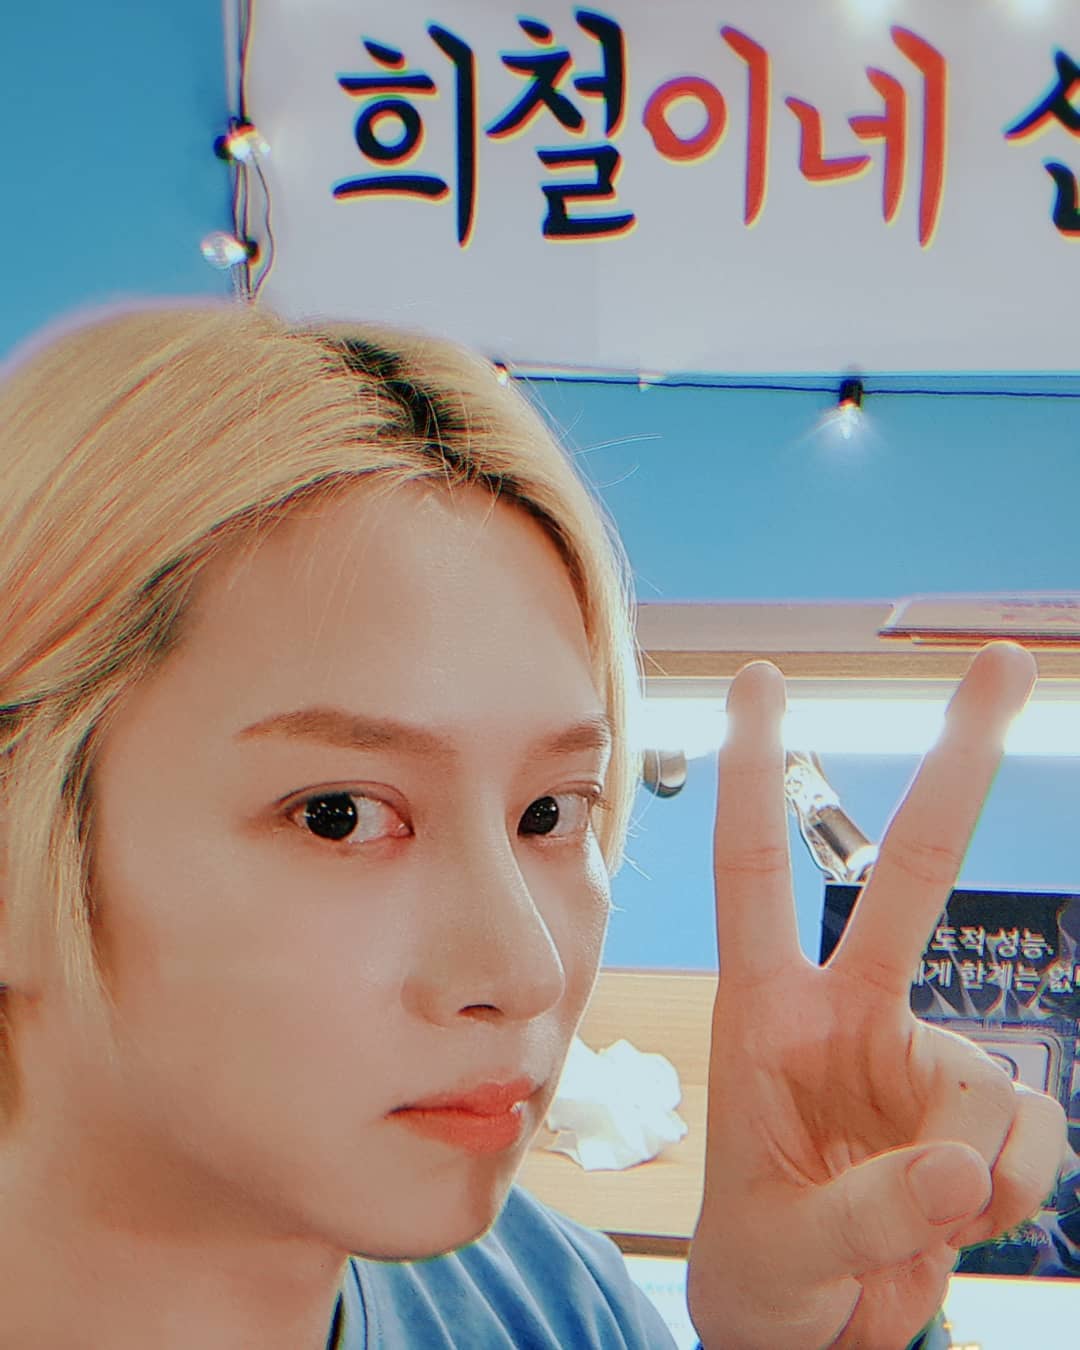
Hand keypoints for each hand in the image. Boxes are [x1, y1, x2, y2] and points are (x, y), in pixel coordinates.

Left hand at [686, 644, 1067, 1349]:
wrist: (808, 1322)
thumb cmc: (766, 1259)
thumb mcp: (784, 1244)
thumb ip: (872, 1208)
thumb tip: (965, 1162)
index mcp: (767, 1013)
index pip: (754, 872)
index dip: (753, 775)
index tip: (759, 680)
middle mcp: (850, 1013)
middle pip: (909, 874)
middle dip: (958, 767)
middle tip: (1005, 663)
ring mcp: (919, 1060)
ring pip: (984, 1080)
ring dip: (970, 1166)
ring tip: (911, 1220)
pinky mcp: (977, 1116)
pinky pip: (1027, 1137)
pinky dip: (1008, 1192)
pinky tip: (957, 1215)